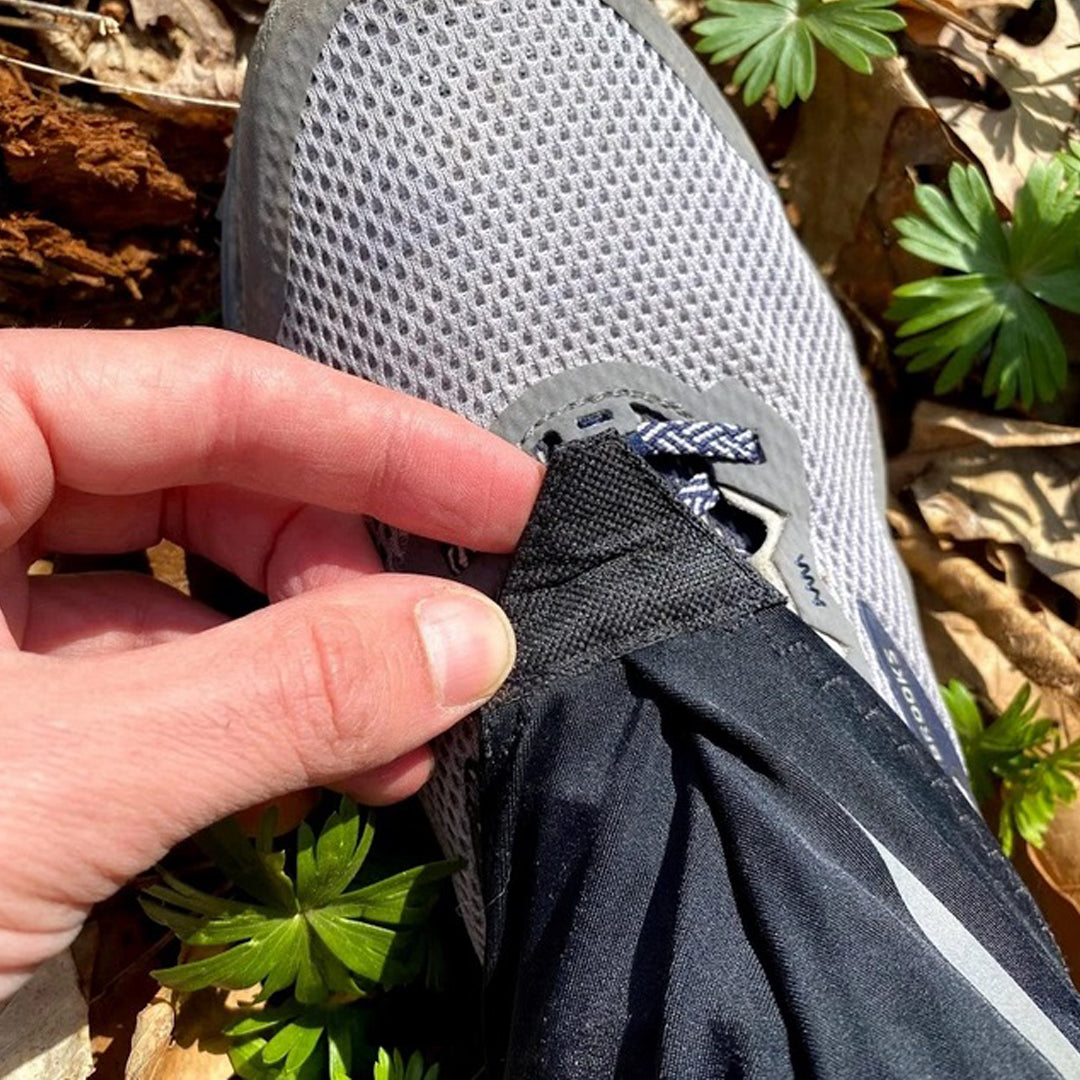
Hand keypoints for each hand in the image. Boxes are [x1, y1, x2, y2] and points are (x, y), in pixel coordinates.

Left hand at [0, 328, 541, 998]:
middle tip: (452, 649)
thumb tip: (477, 641)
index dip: (381, 442)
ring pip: (186, 582)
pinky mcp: (0, 700)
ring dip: (309, 655)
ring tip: (403, 735)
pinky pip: (155, 668)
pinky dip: (247, 714)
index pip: (211, 392)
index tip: (510, 495)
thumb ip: (278, 695)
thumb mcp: (54, 783)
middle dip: (344, 567)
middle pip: (208, 480)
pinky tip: (320, 765)